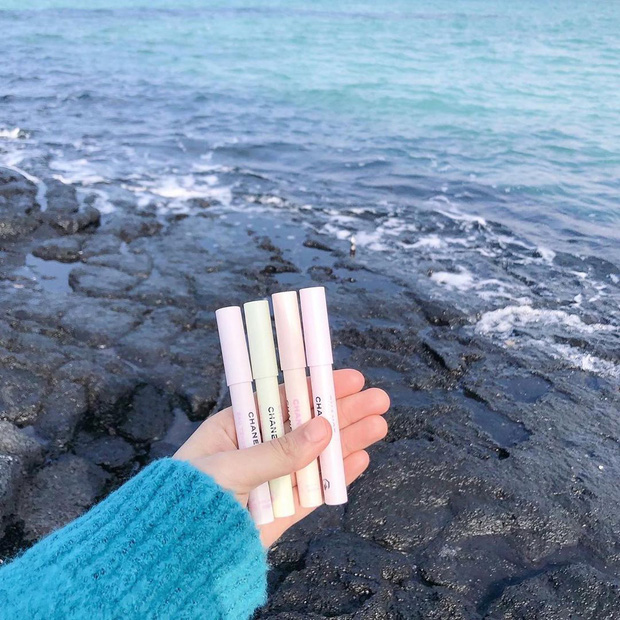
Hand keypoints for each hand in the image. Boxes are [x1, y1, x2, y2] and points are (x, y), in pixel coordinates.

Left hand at [173, 369, 388, 546]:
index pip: (283, 400)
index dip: (316, 388)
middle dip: (342, 412)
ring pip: (317, 456)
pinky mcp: (282, 511)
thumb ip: (277, 451)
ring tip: (379, 424)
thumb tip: (323, 428)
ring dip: (348, 440)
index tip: (349, 379)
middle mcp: (258, 450)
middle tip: (378, 400)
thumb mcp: (231, 468)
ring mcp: (273, 480)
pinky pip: (315, 491)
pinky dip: (338, 477)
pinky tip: (360, 458)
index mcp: (238, 427)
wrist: (173, 556)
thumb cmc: (187, 499)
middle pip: (308, 426)